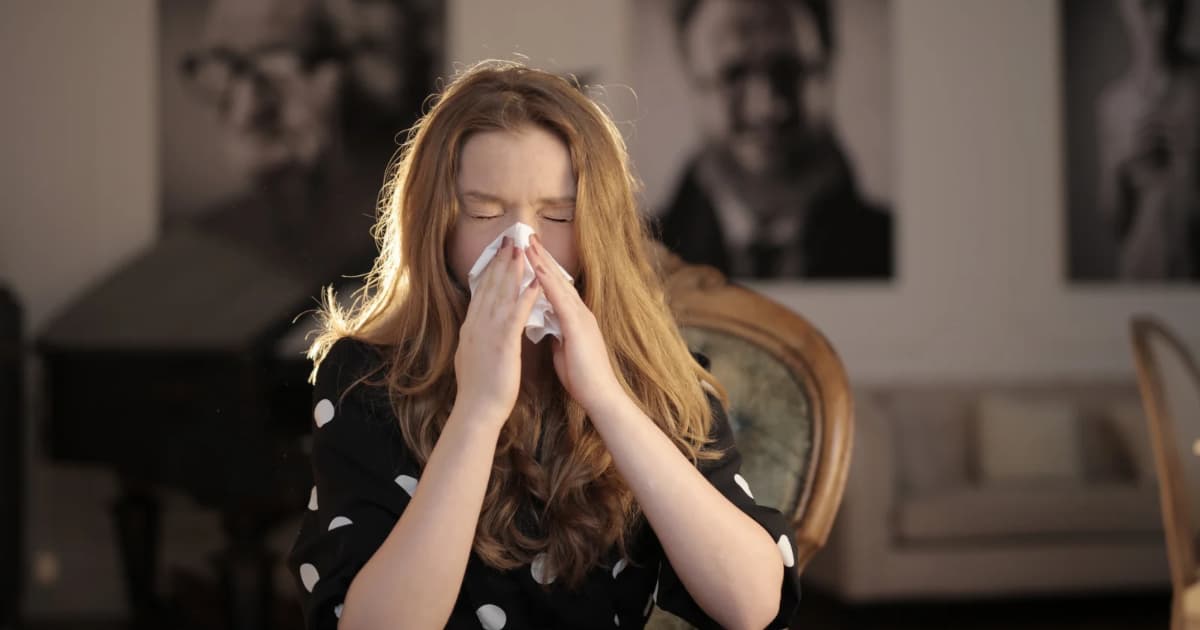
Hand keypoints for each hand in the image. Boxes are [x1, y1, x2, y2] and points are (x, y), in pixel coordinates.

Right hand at [453, 237, 542, 426]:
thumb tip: (477, 329)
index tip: (500, 253)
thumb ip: (477, 339)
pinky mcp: (502, 342)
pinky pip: (515, 314)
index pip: (482, 292)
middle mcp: (477, 325)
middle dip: (502, 261)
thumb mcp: (473, 356)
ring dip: (513, 270)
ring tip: (522, 249)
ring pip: (501, 294)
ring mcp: (488, 332)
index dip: (491, 271)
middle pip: (490, 286)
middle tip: (510, 239)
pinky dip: (525, 295)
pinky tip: (534, 281)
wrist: (477, 409)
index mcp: (472, 328)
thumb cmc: (478, 389)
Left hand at [526, 234, 623, 413]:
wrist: (600, 395)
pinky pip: (560, 300)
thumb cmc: (583, 377)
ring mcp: (581, 317)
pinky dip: (547, 283)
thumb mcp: (565, 348)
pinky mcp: (578, 326)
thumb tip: (546, 322)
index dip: (543, 268)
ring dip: (542, 262)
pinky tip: (536, 269)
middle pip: (558, 278)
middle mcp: (580, 312)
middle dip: (541, 257)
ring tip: (527, 243)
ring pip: (559, 283)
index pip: (556, 287)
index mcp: (575, 317)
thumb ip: (557, 332)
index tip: (529, 252)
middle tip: (526, 235)